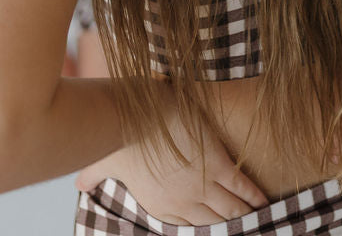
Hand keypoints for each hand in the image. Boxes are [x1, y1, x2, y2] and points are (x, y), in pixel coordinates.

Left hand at [73, 80, 268, 224]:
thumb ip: (93, 178)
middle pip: (215, 225)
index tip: (220, 233)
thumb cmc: (116, 139)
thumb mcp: (102, 164)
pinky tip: (265, 203)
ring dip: (246, 217)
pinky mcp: (215, 162)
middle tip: (248, 231)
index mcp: (161, 208)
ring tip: (262, 222)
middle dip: (232, 229)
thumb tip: (77, 184)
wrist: (134, 117)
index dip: (208, 233)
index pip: (190, 230)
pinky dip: (254, 196)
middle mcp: (184, 203)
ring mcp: (202, 185)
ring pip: (231, 210)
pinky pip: (240, 186)